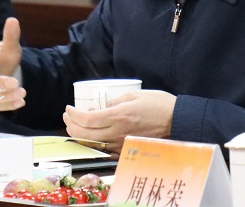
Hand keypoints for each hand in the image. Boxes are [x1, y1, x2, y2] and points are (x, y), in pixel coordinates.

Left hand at [62, 90, 176, 154]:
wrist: (176, 121)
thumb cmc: (158, 105)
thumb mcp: (133, 95)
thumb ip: (112, 102)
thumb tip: (95, 108)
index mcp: (118, 116)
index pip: (87, 119)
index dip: (73, 114)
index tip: (69, 108)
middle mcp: (117, 132)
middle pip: (84, 134)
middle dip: (71, 125)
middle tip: (68, 116)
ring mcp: (120, 143)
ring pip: (91, 144)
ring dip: (79, 134)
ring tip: (75, 124)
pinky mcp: (125, 149)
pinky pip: (103, 148)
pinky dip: (92, 142)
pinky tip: (90, 134)